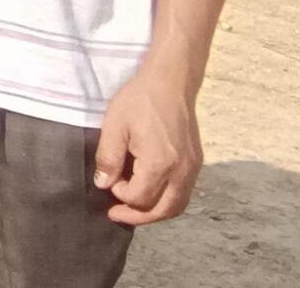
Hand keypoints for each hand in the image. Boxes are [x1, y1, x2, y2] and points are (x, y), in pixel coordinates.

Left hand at [96, 69, 203, 225]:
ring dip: (155, 212)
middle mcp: (181, 171)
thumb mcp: (114, 126)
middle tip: (116, 214)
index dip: (120, 195)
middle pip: (163, 210)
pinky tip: (150, 192)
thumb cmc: (139, 100)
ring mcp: (192, 168)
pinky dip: (166, 200)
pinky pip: (184, 193)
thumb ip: (108, 158)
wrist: (170, 83)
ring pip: (177, 206)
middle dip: (137, 217)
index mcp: (160, 163)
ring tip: (132, 208)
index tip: (109, 181)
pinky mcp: (196, 163)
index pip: (139, 198)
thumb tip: (104, 184)